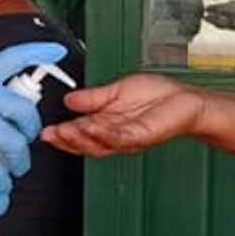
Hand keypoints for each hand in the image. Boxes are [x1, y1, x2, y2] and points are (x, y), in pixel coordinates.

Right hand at [40, 73, 205, 156]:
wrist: (186, 101)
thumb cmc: (159, 96)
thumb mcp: (117, 91)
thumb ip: (93, 97)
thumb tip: (70, 99)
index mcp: (108, 124)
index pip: (81, 133)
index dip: (63, 133)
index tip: (48, 130)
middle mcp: (116, 134)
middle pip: (87, 143)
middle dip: (66, 139)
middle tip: (51, 134)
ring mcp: (129, 137)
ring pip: (100, 144)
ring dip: (81, 138)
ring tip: (66, 131)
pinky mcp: (143, 135)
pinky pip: (121, 137)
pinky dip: (106, 132)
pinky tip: (94, 126)